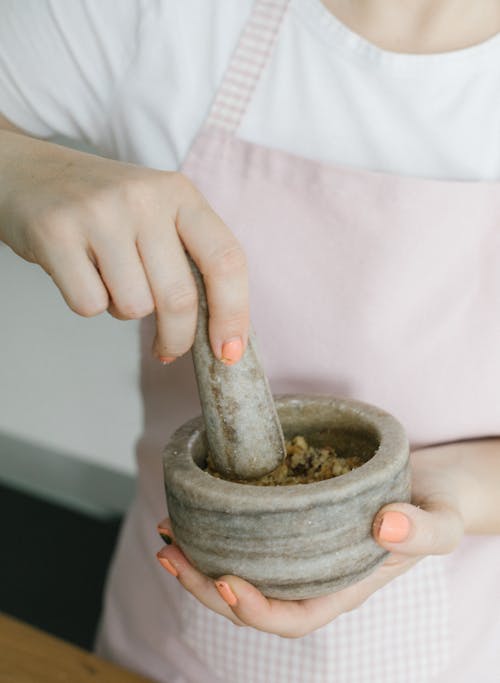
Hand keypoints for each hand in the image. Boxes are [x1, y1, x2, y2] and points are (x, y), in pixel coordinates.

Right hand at [0, 129, 248, 362]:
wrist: (30, 174)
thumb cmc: (105, 208)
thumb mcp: (157, 213)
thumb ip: (189, 257)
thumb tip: (220, 331)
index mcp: (180, 193)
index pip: (225, 260)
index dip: (233, 314)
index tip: (228, 353)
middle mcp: (144, 198)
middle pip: (179, 298)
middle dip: (177, 338)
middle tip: (168, 349)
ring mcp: (99, 213)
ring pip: (133, 308)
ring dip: (124, 310)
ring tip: (109, 279)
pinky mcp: (57, 232)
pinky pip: (90, 305)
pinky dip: (88, 304)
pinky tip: (80, 273)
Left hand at [156, 446, 466, 636]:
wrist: (429, 483)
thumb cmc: (435, 505)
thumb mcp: (441, 519)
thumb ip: (423, 530)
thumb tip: (386, 526)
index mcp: (344, 585)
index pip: (294, 617)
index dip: (257, 610)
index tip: (228, 583)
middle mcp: (314, 573)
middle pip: (253, 598)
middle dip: (206, 585)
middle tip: (171, 553)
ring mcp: (300, 549)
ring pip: (242, 568)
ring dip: (200, 558)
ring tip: (167, 534)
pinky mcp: (291, 520)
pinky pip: (248, 534)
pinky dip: (217, 525)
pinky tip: (194, 505)